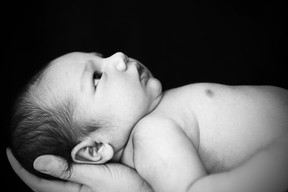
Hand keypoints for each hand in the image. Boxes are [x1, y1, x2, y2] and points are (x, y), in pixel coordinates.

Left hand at [7, 148, 152, 191]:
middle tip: (18, 146)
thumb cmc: (124, 186)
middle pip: (41, 179)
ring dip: (42, 162)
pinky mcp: (88, 180)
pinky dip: (58, 161)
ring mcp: (80, 186)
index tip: (8, 150)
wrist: (145, 188)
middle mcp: (73, 190)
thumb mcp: (97, 178)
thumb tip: (37, 162)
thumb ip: (69, 170)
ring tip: (33, 147)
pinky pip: (67, 171)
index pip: (36, 181)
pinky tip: (59, 152)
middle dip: (26, 165)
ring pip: (53, 175)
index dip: (19, 167)